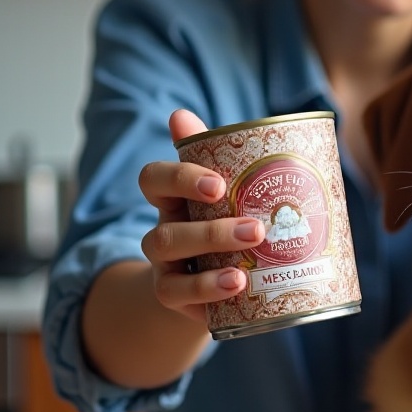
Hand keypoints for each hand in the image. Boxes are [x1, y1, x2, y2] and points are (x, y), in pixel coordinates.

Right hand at [137, 109, 264, 324]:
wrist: (210, 280)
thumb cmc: (222, 222)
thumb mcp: (225, 190)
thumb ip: (212, 153)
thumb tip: (179, 114)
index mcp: (172, 199)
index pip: (154, 179)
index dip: (180, 179)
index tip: (219, 184)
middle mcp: (163, 232)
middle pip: (166, 231)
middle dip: (212, 230)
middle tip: (257, 229)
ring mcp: (165, 267)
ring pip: (170, 261)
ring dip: (210, 263)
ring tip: (246, 268)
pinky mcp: (176, 296)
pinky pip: (179, 295)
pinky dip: (207, 291)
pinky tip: (237, 285)